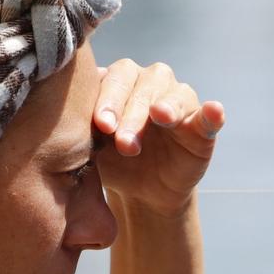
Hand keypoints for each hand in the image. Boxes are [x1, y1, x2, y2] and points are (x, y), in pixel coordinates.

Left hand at [91, 58, 225, 215]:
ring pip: (173, 95)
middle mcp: (150, 83)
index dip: (108, 99)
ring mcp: (178, 102)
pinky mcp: (201, 127)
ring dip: (166, 107)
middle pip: (142, 85)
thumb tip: (59, 126)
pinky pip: (208, 116)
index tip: (100, 125)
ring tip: (159, 116)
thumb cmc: (111, 162)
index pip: (114, 79)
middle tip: (122, 140)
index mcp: (120, 82)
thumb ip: (80, 130)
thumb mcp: (92, 147)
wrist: (141, 193)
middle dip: (132, 112)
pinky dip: (212, 113)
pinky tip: (214, 111)